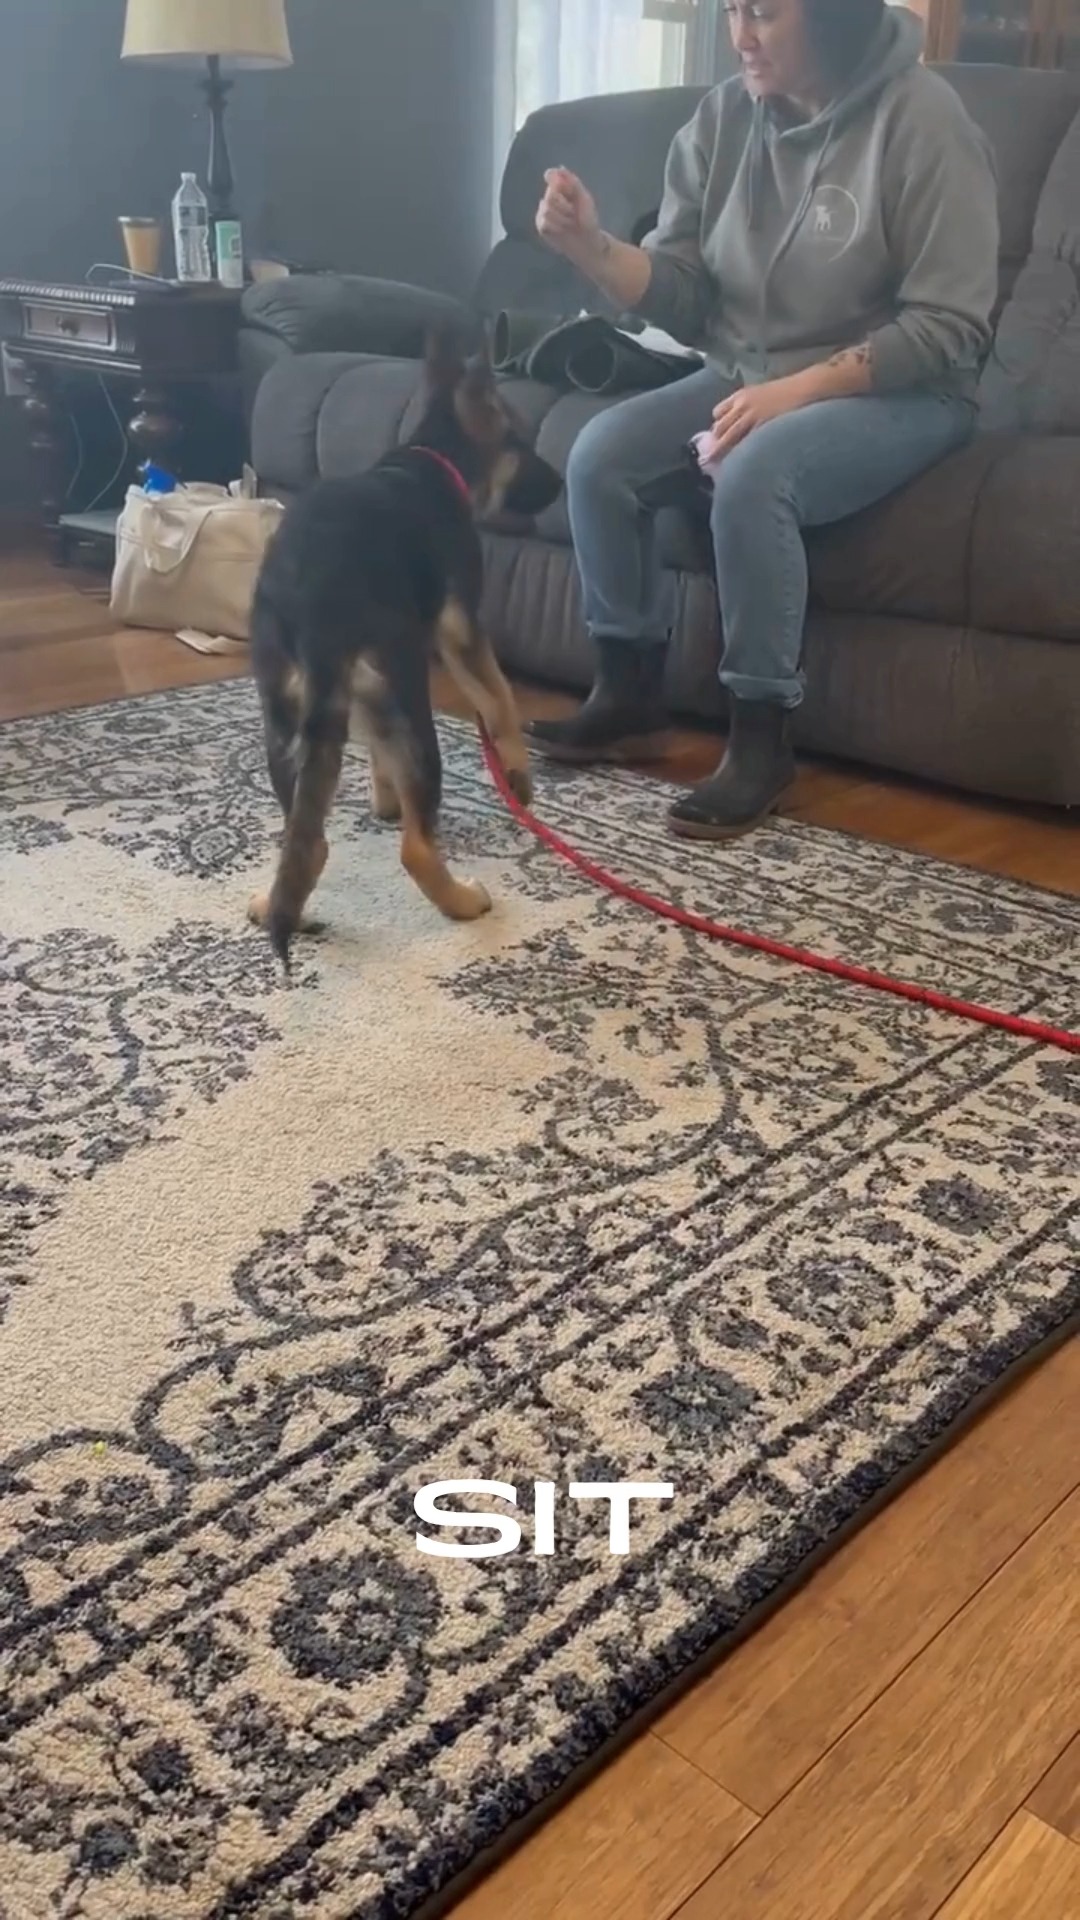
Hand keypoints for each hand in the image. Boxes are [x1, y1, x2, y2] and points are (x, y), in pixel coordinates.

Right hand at [536, 167, 602, 267]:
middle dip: (564, 205)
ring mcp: (544, 212)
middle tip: (573, 214)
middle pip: (550, 194)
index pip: (552, 177)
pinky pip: (544, 222)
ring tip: (569, 223)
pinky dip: (556, 228)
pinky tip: (562, 231)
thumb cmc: (588, 219)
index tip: (570, 195)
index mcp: (561, 188)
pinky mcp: (541, 226)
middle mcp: (550, 198)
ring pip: (547, 209)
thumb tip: (558, 167)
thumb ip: (572, 181)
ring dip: (562, 218)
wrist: (587, 242)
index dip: (560, 184)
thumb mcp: (583, 197)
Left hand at [700, 372, 814, 462]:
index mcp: (741, 395)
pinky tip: (738, 460)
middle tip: (712, 455)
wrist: (804, 388)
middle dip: (715, 441)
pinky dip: (739, 451)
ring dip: (719, 450)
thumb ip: (748, 406)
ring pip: (727, 436)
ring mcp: (751, 416)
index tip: (717, 436)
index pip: (718, 412)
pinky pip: (745, 442)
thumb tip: (741, 421)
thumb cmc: (786, 392)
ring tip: (711, 462)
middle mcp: (742, 405)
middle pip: (719, 427)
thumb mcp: (761, 393)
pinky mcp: (762, 426)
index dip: (717, 425)